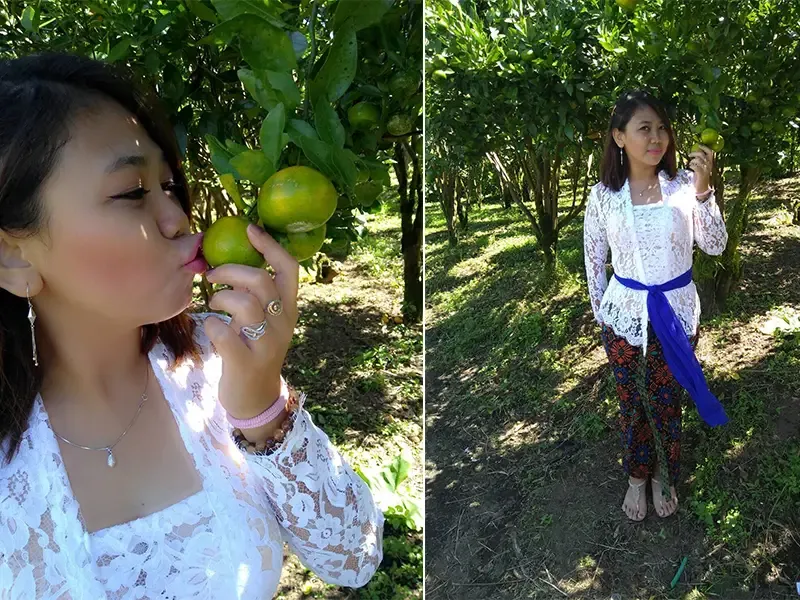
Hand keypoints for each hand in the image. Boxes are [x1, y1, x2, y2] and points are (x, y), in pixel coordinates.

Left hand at [203, 224, 299, 419]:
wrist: (256, 399)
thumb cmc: (254, 351)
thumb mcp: (264, 322)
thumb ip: (256, 296)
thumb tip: (229, 260)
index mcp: (288, 309)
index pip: (289, 268)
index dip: (269, 245)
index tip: (249, 229)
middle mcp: (283, 323)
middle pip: (260, 281)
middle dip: (230, 271)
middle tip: (212, 275)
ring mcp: (266, 344)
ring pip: (244, 304)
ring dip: (220, 298)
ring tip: (213, 305)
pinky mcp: (245, 362)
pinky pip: (222, 332)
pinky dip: (209, 325)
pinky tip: (209, 328)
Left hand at [688, 143, 713, 193]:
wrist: (702, 187)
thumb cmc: (700, 176)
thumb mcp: (702, 166)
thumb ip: (700, 159)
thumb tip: (695, 151)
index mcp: (710, 162)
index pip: (710, 152)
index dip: (704, 147)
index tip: (699, 145)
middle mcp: (709, 165)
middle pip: (702, 155)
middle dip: (694, 153)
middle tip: (689, 155)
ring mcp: (705, 169)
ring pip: (698, 160)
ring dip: (692, 160)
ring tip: (690, 163)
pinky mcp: (701, 174)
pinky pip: (695, 166)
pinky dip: (692, 165)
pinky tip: (690, 167)